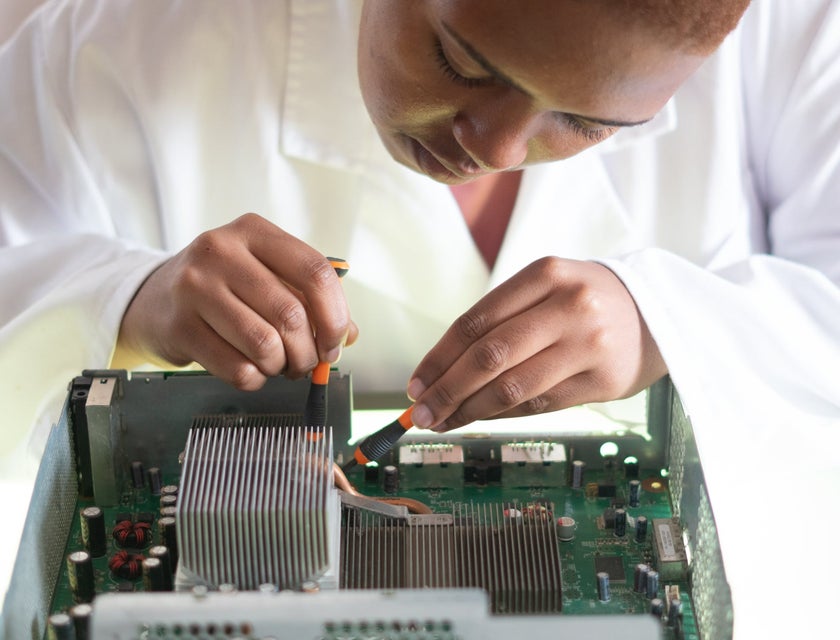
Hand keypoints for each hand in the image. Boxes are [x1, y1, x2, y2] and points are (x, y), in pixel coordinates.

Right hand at [114, 213, 357, 389]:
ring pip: (265, 344)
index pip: (315, 272)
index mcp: (253, 231)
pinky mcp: (179, 326)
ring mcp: (195, 287)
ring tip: (277, 364)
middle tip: (305, 362)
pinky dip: (255, 378)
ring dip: (281, 366)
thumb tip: (347, 336)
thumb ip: (311, 300)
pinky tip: (251, 368)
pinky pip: (237, 368)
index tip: (336, 341)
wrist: (155, 296)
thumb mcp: (267, 276)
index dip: (335, 315)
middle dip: (308, 351)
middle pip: (291, 314)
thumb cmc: (224, 286)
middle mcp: (221, 251)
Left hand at [406, 257, 665, 430]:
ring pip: (512, 387)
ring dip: (469, 411)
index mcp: (545, 274)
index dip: (438, 358)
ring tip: (443, 421)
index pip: (475, 321)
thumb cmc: (583, 302)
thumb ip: (501, 320)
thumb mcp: (546, 288)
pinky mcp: (603, 380)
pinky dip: (503, 415)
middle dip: (446, 390)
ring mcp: (589, 344)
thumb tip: (441, 371)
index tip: (415, 383)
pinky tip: (482, 418)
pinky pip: (540, 405)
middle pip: (489, 357)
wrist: (658, 312)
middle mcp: (568, 306)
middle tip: (421, 413)